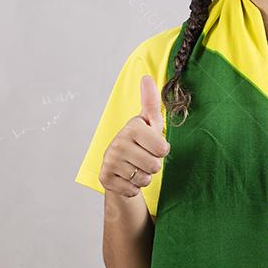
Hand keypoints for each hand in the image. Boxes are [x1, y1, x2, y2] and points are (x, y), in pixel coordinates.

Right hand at [98, 75, 170, 197]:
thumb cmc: (141, 141)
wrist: (119, 164)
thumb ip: (151, 101)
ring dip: (144, 177)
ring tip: (136, 166)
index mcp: (132, 127)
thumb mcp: (150, 122)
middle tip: (144, 157)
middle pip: (154, 166)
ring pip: (143, 179)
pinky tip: (127, 177)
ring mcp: (110, 161)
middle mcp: (117, 143)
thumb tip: (147, 77)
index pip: (162, 149)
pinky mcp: (105, 178)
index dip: (162, 150)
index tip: (152, 144)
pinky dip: (133, 187)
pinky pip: (132, 190)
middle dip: (153, 166)